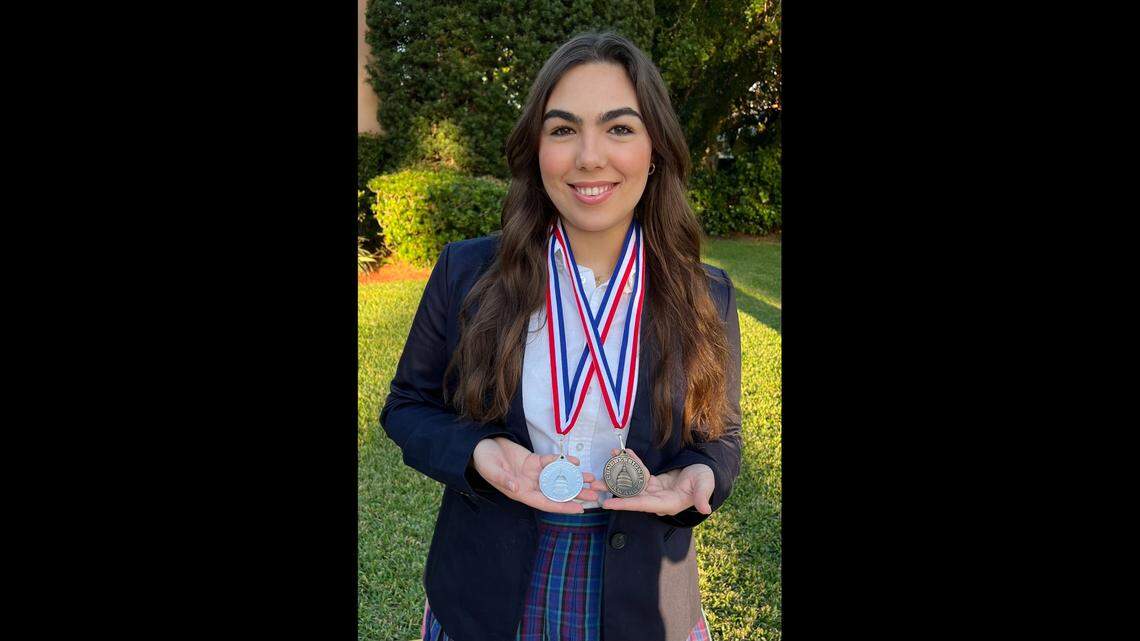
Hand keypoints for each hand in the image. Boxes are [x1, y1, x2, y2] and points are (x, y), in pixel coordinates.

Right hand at [471, 436, 599, 513]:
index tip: (579, 510)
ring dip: (574, 478)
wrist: (480, 444)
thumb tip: (516, 489)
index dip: (561, 507)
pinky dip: (563, 461)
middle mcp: (529, 485)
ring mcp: (533, 473)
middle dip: (575, 494)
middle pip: (556, 492)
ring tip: (592, 479)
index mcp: (520, 492)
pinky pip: (552, 462)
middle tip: (595, 496)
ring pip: (558, 477)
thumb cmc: (483, 460)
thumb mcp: (491, 469)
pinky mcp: (534, 460)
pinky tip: (575, 461)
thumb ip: (504, 479)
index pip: (544, 503)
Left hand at [587, 448, 715, 516]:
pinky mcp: (653, 482)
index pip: (643, 505)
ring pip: (632, 484)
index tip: (607, 505)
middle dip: (613, 490)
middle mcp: (657, 500)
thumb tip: (705, 508)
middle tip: (593, 484)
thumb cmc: (706, 478)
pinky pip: (639, 472)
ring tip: (603, 464)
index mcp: (668, 504)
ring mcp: (654, 491)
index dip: (625, 504)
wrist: (705, 472)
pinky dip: (632, 463)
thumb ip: (702, 496)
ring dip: (618, 474)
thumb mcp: (705, 484)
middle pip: (631, 496)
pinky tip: (623, 453)